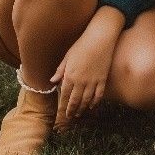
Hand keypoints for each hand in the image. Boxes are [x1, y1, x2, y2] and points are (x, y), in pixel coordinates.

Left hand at [52, 7, 119, 128]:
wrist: (100, 37)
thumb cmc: (82, 44)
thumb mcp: (68, 56)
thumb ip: (60, 70)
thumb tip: (52, 81)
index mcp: (70, 75)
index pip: (65, 95)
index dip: (63, 106)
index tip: (61, 113)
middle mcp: (80, 81)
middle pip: (75, 100)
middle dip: (71, 111)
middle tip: (70, 117)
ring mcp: (92, 81)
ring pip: (86, 100)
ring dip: (82, 108)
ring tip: (79, 114)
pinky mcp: (102, 79)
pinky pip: (98, 95)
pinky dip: (95, 102)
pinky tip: (92, 106)